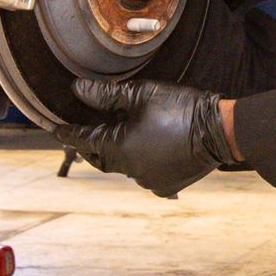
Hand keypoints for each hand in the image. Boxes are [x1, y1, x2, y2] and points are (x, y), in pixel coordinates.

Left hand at [64, 77, 236, 198]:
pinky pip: (145, 174)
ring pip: (124, 166)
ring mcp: (148, 181)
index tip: (56, 130)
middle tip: (87, 132)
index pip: (84, 140)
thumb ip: (104, 95)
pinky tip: (149, 148)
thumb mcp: (140, 95)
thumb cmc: (179, 108)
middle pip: (101, 158)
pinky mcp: (165, 186)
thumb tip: (77, 90)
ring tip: (125, 134)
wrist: (219, 131)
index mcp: (118, 147)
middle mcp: (129, 170)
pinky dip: (142, 162)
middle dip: (93, 145)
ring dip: (121, 152)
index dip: (69, 133)